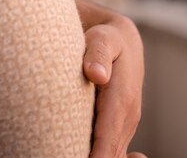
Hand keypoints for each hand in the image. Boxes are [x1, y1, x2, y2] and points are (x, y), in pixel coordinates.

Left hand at [75, 0, 144, 157]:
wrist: (122, 41)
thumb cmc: (106, 40)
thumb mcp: (102, 39)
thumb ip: (98, 54)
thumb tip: (97, 74)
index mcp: (122, 102)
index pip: (107, 142)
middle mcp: (126, 119)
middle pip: (110, 155)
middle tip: (59, 156)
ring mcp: (124, 125)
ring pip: (111, 154)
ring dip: (94, 157)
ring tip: (63, 154)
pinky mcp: (117, 127)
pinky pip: (110, 150)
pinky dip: (98, 155)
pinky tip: (82, 153)